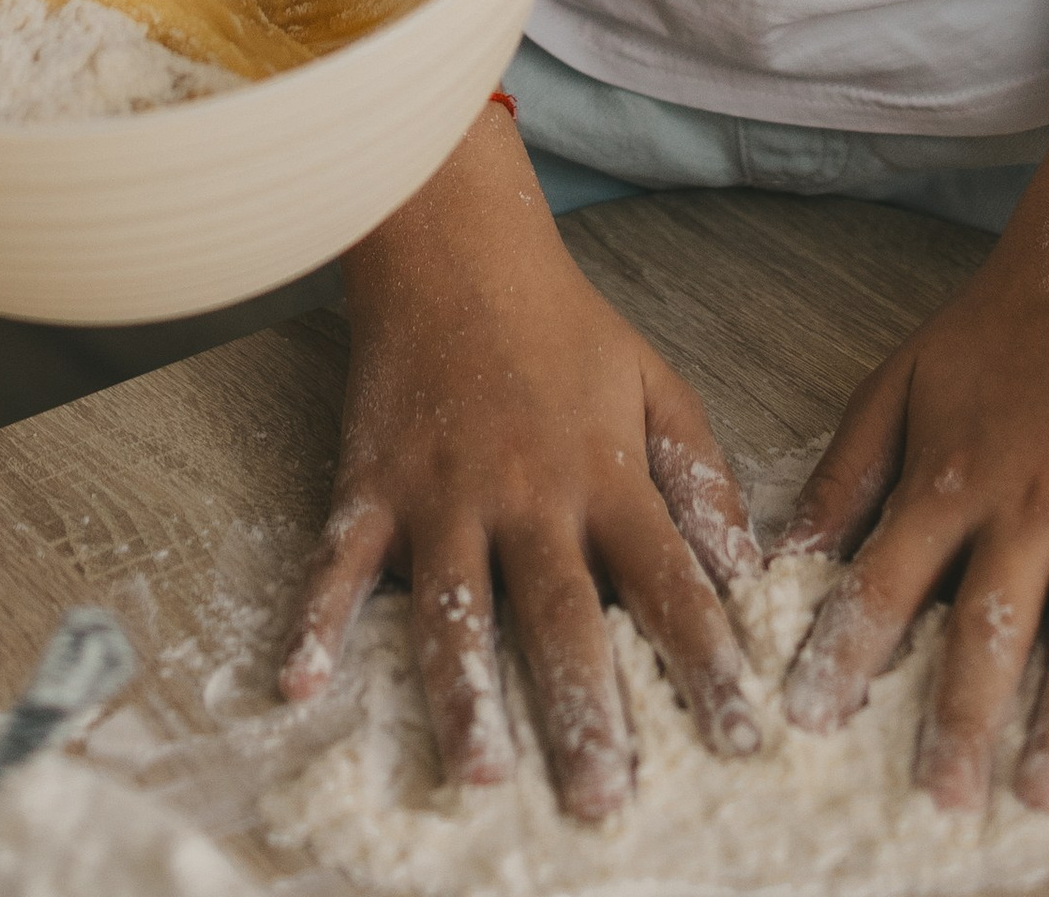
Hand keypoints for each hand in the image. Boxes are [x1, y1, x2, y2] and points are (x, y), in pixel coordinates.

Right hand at [282, 103, 761, 817]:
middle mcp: (528, 494)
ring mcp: (443, 491)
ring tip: (479, 775)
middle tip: (602, 805)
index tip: (744, 740)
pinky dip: (316, 622)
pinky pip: (341, 562)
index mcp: (606, 475)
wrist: (454, 244)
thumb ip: (701, 479)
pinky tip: (299, 685)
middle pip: (563, 619)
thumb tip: (748, 575)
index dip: (710, 665)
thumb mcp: (657, 384)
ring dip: (465, 695)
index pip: (672, 585)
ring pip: (456, 608)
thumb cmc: (562, 323)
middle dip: (586, 715)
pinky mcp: (372, 481)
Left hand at [778, 237, 1048, 811]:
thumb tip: (782, 557)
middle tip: (945, 800)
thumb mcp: (896, 386)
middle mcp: (1028, 506)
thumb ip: (844, 476)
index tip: (811, 719)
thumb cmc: (994, 335)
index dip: (847, 650)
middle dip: (964, 715)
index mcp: (950, 479)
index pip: (886, 580)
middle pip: (992, 625)